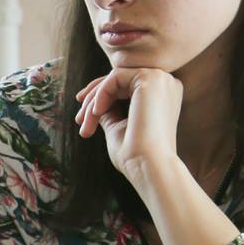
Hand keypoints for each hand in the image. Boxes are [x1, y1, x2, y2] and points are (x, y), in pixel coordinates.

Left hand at [75, 67, 181, 192]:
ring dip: (94, 100)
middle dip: (93, 99)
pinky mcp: (150, 78)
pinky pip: (115, 77)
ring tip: (84, 124)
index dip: (101, 97)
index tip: (81, 115)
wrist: (150, 167)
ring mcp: (160, 79)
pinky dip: (100, 94)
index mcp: (163, 96)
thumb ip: (109, 111)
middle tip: (78, 120)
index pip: (126, 87)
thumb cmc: (136, 155)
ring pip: (114, 78)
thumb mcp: (118, 128)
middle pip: (119, 81)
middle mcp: (165, 84)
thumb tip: (93, 103)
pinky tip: (96, 113)